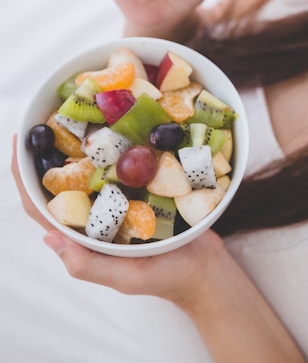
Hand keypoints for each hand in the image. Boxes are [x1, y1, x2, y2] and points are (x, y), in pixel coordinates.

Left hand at [10, 134, 223, 306]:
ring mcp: (119, 204)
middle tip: (52, 115)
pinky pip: (125, 167)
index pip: (41, 206)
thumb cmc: (168, 276)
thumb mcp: (128, 277)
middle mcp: (96, 217)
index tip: (19, 142)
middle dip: (52, 150)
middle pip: (62, 182)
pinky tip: (126, 127)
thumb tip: (48, 238)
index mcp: (85, 236)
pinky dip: (120, 148)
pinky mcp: (143, 194)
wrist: (207, 269)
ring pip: (93, 171)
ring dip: (84, 145)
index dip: (24, 176)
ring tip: (84, 113)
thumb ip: (88, 265)